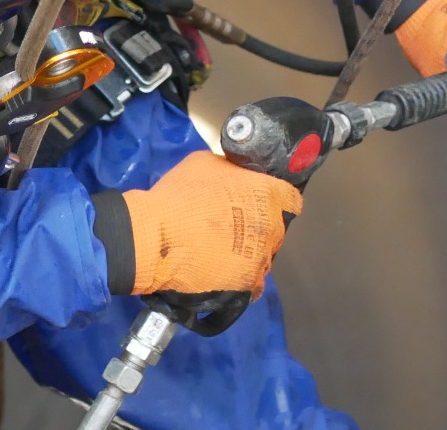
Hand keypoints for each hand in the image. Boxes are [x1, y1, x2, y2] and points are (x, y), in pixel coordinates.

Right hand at [121, 151, 301, 296]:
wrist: (156, 237)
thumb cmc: (180, 195)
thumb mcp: (206, 163)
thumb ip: (229, 171)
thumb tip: (232, 177)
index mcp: (267, 194)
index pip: (290, 198)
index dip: (278, 198)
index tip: (265, 201)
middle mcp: (271, 226)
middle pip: (276, 228)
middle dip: (261, 227)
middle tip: (236, 227)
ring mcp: (261, 257)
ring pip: (265, 256)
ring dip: (251, 253)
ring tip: (225, 253)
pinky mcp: (246, 283)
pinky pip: (253, 283)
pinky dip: (242, 278)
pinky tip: (226, 273)